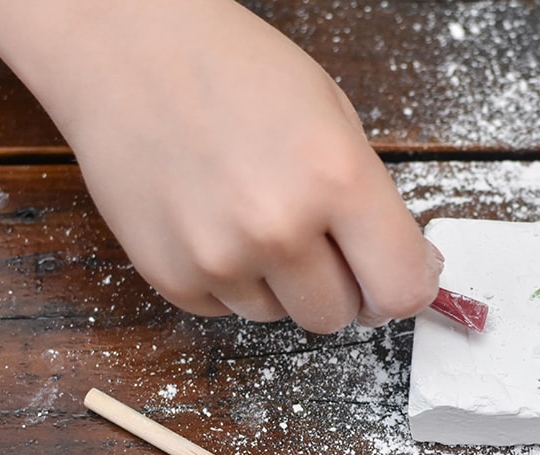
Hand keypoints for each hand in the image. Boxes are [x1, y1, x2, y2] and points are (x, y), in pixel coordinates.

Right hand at [0, 1, 440, 332]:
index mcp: (337, 179)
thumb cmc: (239, 72)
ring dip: (284, 284)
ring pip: (284, 316)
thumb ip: (375, 203)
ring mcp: (220, 259)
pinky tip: (216, 222)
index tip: (399, 273)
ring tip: (256, 215)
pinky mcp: (171, 277)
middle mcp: (279, 229)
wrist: (128, 51)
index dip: (407, 286)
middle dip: (343, 286)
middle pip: (341, 315)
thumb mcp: (336, 119)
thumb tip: (411, 270)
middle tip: (323, 239)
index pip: (402, 291)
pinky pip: (228, 310)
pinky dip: (233, 281)